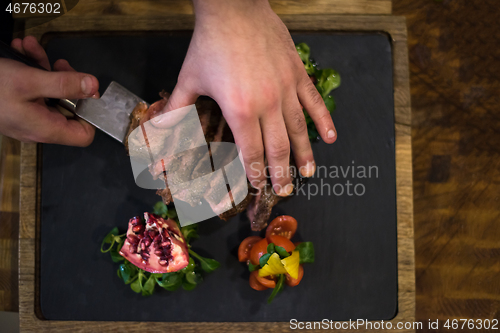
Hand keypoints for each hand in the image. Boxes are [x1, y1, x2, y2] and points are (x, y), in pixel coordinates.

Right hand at [0, 36, 98, 145]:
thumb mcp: (30, 81)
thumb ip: (64, 85)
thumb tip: (93, 86)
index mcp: (46, 127)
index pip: (83, 135)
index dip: (90, 116)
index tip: (88, 93)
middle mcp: (39, 125)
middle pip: (68, 107)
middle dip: (66, 81)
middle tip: (60, 65)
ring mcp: (27, 115)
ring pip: (48, 92)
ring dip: (43, 67)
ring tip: (30, 48)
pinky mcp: (16, 104)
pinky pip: (31, 88)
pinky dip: (29, 67)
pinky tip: (21, 50)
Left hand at [153, 0, 336, 195]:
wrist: (234, 8)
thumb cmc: (211, 43)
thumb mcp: (190, 77)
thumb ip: (177, 107)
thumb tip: (157, 129)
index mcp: (240, 110)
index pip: (251, 152)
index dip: (255, 172)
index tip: (258, 186)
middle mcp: (267, 104)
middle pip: (278, 148)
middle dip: (281, 173)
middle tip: (286, 191)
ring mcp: (286, 89)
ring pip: (299, 130)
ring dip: (305, 155)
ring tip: (309, 174)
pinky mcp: (297, 73)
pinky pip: (313, 102)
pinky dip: (324, 120)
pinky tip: (331, 138)